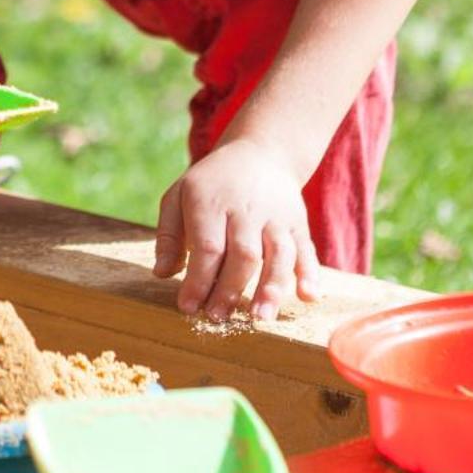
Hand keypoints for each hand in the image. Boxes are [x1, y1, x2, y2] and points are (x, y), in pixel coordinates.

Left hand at [152, 136, 321, 322]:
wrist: (260, 153)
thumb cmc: (211, 185)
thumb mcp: (179, 196)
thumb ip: (168, 235)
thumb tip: (162, 273)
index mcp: (211, 201)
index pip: (207, 247)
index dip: (198, 280)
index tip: (188, 307)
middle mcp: (247, 209)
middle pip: (244, 254)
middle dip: (230, 289)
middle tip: (217, 319)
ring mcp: (277, 216)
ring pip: (279, 253)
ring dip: (271, 287)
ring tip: (260, 317)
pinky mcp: (298, 223)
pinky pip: (306, 249)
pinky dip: (310, 273)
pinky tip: (307, 296)